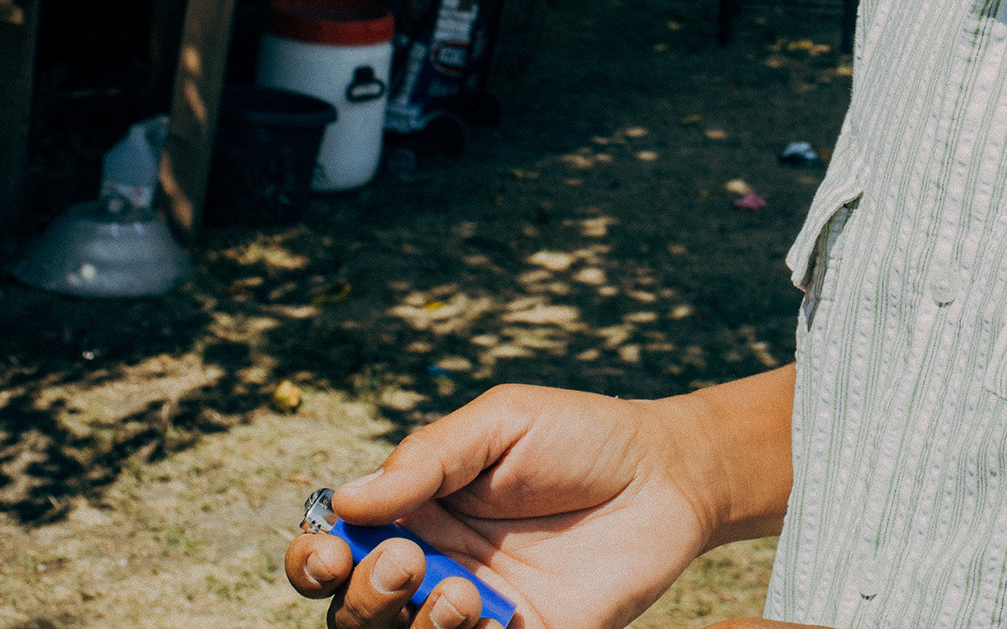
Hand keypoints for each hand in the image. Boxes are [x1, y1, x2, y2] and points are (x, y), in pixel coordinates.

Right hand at [284, 369, 793, 628]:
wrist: (666, 475)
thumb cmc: (582, 435)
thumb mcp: (503, 421)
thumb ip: (429, 457)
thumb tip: (345, 500)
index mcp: (418, 508)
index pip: (337, 545)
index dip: (316, 555)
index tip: (333, 548)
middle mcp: (434, 565)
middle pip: (353, 606)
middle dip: (362, 592)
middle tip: (408, 561)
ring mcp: (472, 610)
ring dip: (411, 624)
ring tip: (460, 592)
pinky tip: (492, 615)